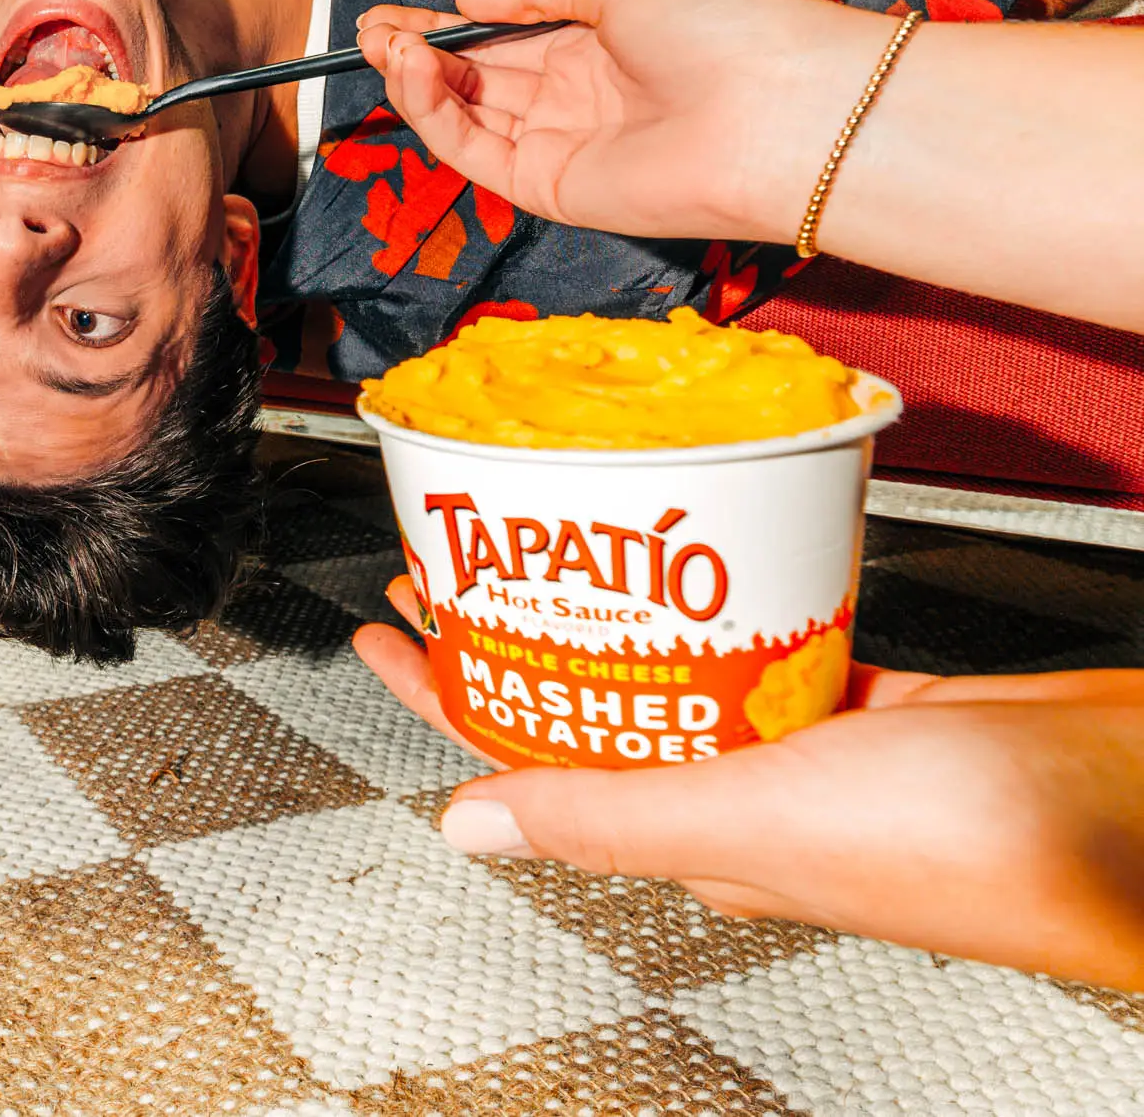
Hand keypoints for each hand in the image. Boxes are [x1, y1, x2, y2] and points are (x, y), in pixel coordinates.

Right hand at [353, 0, 892, 243]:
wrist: (778, 111)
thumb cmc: (723, 27)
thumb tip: (469, 0)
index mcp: (600, 41)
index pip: (504, 34)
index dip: (445, 23)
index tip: (393, 11)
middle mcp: (578, 94)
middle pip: (477, 75)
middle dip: (416, 51)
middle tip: (366, 29)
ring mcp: (564, 143)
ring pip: (468, 115)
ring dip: (418, 80)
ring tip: (382, 45)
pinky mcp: (552, 189)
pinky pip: (477, 151)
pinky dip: (437, 115)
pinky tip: (415, 74)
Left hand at [356, 577, 1143, 988]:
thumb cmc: (991, 845)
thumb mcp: (764, 817)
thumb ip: (612, 817)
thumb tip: (468, 827)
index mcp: (704, 839)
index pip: (532, 758)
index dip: (444, 690)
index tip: (385, 621)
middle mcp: (749, 801)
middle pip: (594, 700)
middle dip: (515, 627)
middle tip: (455, 550)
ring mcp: (819, 753)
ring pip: (683, 665)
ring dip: (615, 602)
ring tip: (557, 532)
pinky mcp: (891, 706)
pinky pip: (783, 641)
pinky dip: (738, 595)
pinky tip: (714, 550)